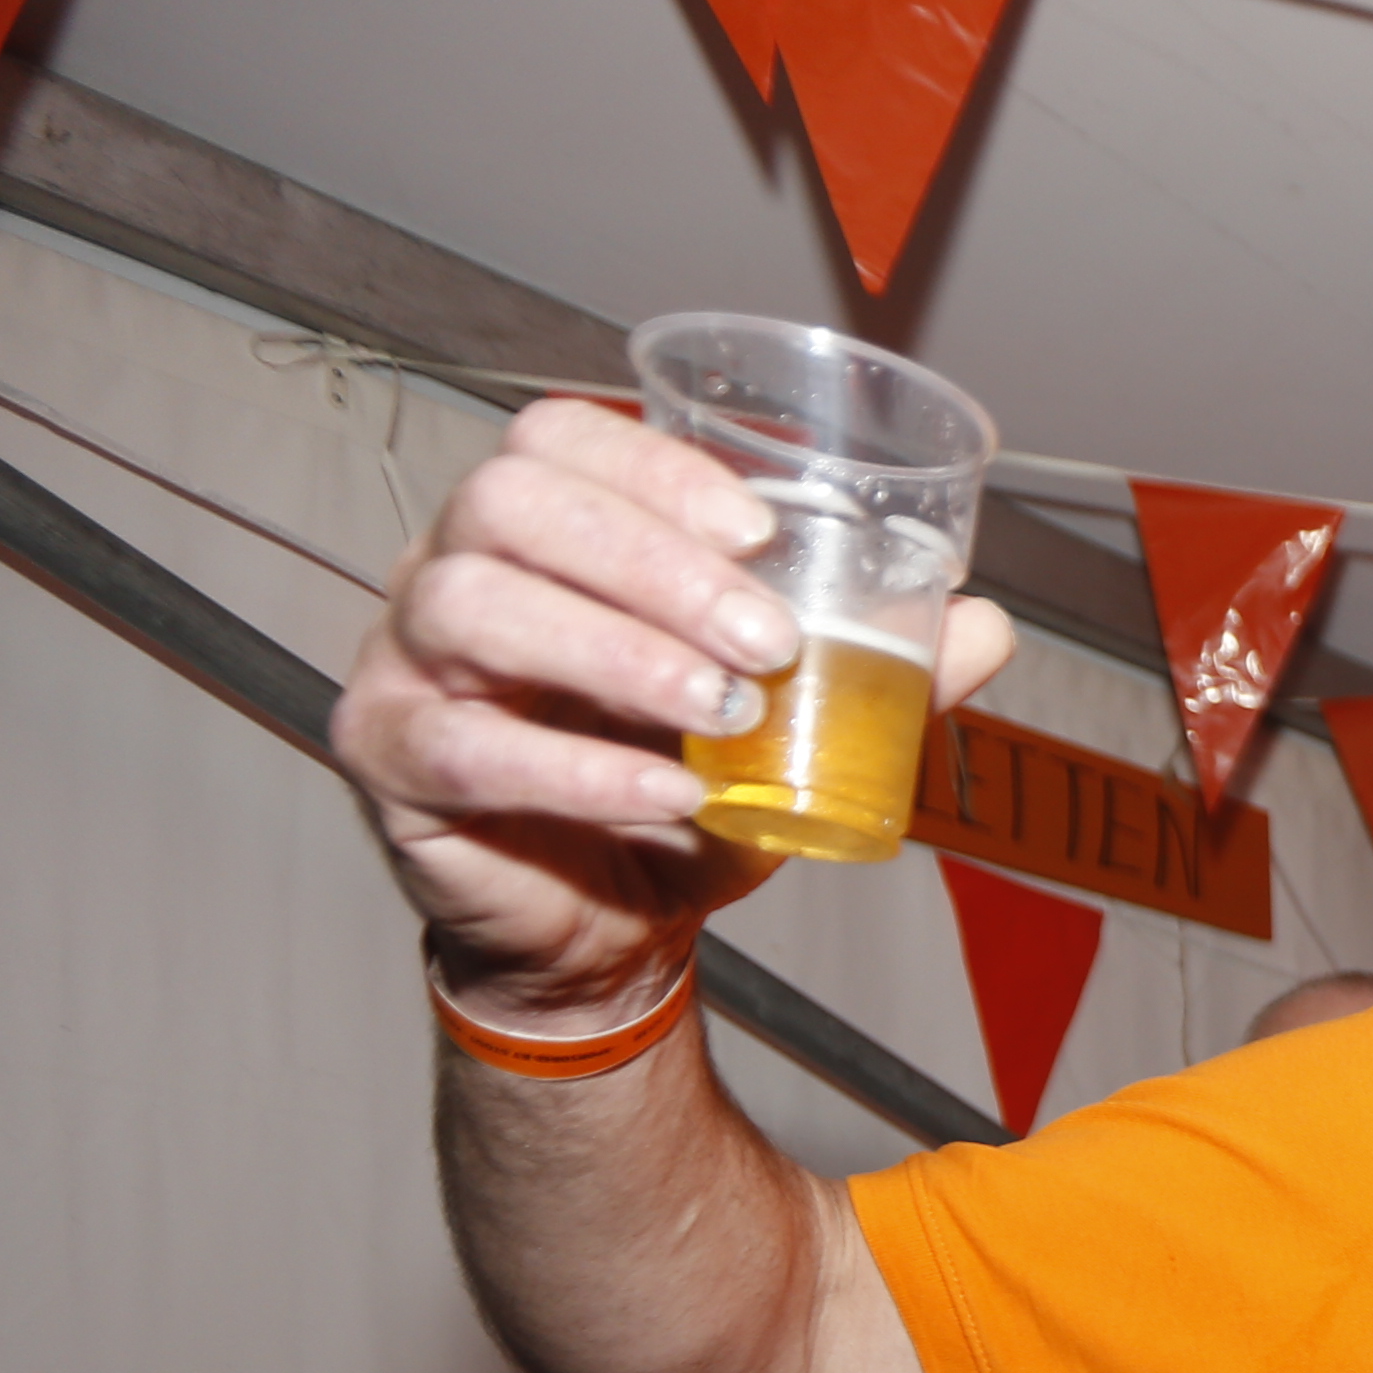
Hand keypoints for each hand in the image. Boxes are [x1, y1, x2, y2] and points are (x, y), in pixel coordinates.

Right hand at [329, 397, 1017, 1029]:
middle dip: (651, 562)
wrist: (605, 930)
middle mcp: (452, 570)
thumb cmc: (676, 799)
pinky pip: (463, 743)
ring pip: (470, 602)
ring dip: (616, 650)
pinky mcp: (388, 758)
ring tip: (723, 713)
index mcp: (539, 534)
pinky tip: (668, 795)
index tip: (760, 533)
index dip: (657, 470)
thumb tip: (984, 625)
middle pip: (509, 503)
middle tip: (763, 643)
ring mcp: (404, 660)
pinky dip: (579, 769)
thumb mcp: (788, 730)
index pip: (561, 442)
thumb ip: (878, 674)